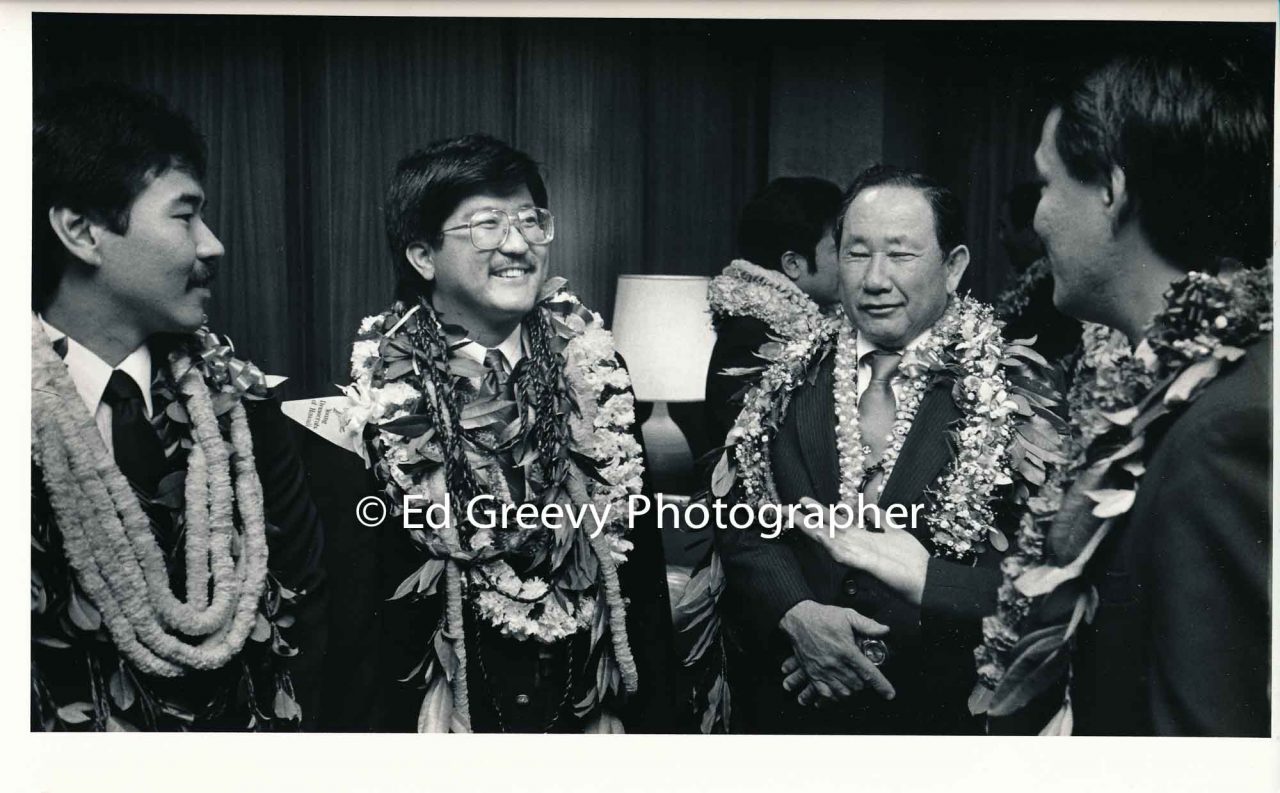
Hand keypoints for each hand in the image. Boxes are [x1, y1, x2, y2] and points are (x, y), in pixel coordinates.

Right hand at [778, 600, 894, 705]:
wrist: (798, 619)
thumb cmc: (823, 617)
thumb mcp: (848, 615)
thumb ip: (867, 625)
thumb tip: (885, 630)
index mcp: (846, 650)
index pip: (868, 673)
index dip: (881, 685)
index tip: (889, 694)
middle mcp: (835, 664)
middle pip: (858, 685)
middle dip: (865, 682)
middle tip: (864, 673)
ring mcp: (822, 671)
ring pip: (844, 692)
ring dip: (852, 688)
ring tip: (853, 680)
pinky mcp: (812, 674)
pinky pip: (826, 693)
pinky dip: (835, 694)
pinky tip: (839, 687)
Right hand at [796, 496, 929, 606]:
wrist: (926, 582)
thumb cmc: (909, 561)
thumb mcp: (894, 531)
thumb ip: (879, 519)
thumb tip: (867, 507)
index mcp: (860, 538)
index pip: (833, 522)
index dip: (816, 512)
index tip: (800, 501)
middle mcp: (855, 545)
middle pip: (825, 528)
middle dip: (804, 518)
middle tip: (783, 508)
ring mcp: (859, 555)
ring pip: (829, 538)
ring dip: (811, 527)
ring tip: (794, 515)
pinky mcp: (867, 564)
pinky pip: (845, 554)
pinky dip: (831, 545)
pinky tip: (819, 535)